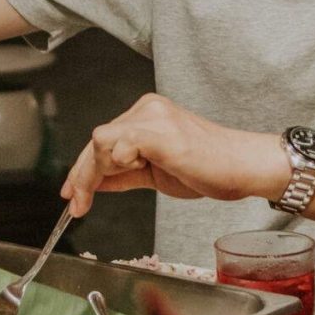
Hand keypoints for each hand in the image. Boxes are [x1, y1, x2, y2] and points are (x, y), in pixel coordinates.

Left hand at [60, 94, 287, 217]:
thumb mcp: (156, 174)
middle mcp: (147, 109)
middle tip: (76, 205)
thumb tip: (96, 184)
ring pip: (101, 142)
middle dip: (82, 176)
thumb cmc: (210, 169)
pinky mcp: (158, 131)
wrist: (242, 167)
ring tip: (117, 186)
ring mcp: (152, 117)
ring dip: (99, 172)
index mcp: (147, 115)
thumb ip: (125, 174)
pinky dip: (117, 165)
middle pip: (97, 140)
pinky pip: (118, 146)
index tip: (73, 195)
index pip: (103, 140)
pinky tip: (137, 170)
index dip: (83, 169)